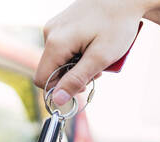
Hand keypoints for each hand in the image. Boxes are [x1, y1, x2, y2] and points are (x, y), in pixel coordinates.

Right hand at [34, 0, 150, 105]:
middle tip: (97, 70)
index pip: (42, 80)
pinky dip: (78, 53)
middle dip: (73, 76)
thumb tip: (57, 100)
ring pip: (59, 60)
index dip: (60, 90)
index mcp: (55, 43)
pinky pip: (64, 48)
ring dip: (78, 65)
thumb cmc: (117, 24)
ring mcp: (54, 27)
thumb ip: (76, 80)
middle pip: (52, 70)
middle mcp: (49, 33)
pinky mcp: (61, 24)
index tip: (83, 87)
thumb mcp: (100, 58)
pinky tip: (93, 46)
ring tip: (99, 56)